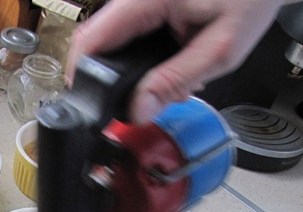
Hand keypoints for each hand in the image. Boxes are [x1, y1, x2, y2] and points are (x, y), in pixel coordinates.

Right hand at [66, 0, 289, 122]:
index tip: (92, 105)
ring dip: (126, 70)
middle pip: (95, 42)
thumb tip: (137, 110)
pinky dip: (139, 57)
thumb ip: (175, 81)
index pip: (91, 39)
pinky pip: (127, 33)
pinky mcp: (145, 3)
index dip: (83, 76)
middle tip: (137, 102)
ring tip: (160, 85)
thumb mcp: (219, 50)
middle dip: (110, 79)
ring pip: (110, 40)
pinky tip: (164, 66)